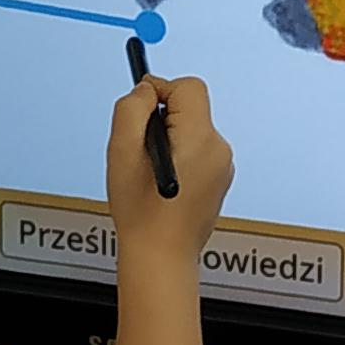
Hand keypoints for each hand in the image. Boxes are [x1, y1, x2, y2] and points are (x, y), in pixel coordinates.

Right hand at [107, 70, 231, 256]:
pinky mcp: (219, 179)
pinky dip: (179, 157)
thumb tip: (146, 89)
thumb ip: (131, 109)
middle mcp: (219, 149)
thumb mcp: (122, 151)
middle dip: (163, 120)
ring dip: (169, 141)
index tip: (141, 111)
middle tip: (141, 149)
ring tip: (151, 172)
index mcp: (201, 139)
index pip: (189, 88)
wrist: (161, 256)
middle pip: (191, 108)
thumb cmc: (142, 211)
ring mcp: (223, 166)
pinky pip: (197, 150)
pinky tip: (164, 182)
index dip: (160, 91)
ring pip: (192, 130)